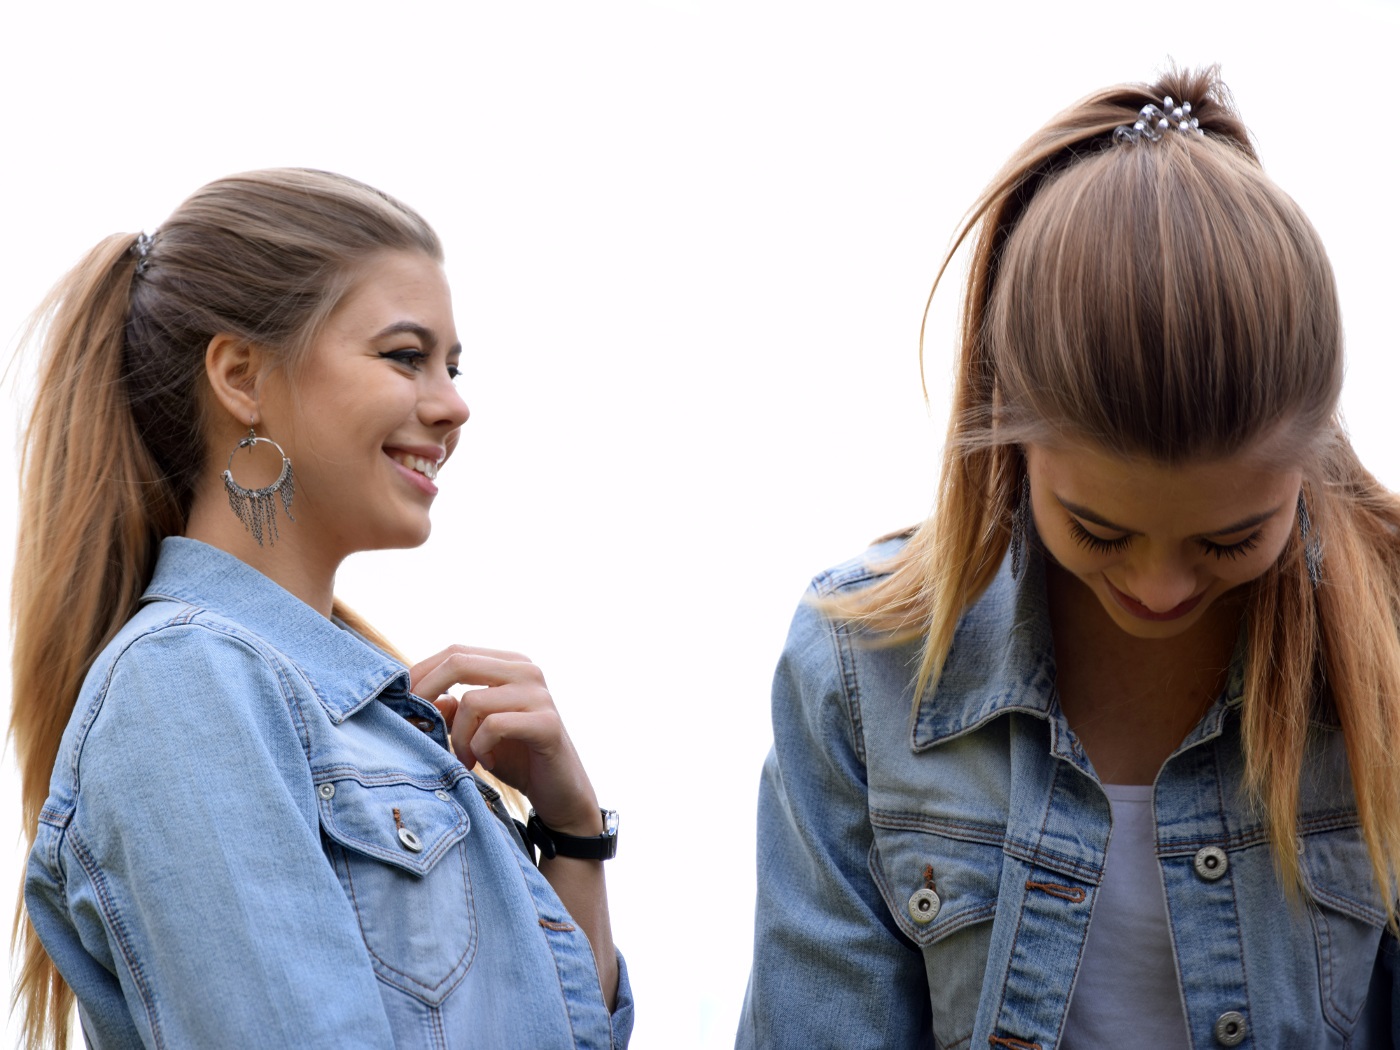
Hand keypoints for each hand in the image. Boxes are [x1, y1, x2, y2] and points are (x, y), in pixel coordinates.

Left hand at [408, 646, 601, 836]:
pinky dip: (480, 748)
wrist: (558, 791)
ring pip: (472, 701)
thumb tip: (416, 696)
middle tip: (419, 727)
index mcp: (509, 663)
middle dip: (427, 694)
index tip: (402, 704)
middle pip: (459, 662)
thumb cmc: (514, 756)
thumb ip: (451, 710)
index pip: (454, 652)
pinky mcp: (547, 723)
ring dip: (458, 738)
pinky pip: (494, 726)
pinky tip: (488, 763)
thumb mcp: (475, 730)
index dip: (422, 673)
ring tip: (465, 760)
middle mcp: (527, 670)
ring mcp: (539, 695)